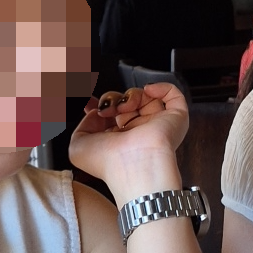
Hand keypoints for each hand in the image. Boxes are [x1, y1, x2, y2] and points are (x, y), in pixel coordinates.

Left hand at [69, 83, 188, 190]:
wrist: (133, 165)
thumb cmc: (108, 162)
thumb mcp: (78, 146)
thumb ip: (82, 124)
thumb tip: (96, 111)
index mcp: (118, 139)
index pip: (113, 114)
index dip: (103, 103)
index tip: (92, 100)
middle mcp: (137, 131)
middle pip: (127, 102)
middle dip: (114, 99)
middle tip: (107, 109)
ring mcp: (156, 123)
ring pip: (146, 97)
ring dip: (132, 95)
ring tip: (126, 106)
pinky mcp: (174, 118)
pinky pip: (173, 95)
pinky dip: (161, 87)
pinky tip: (149, 91)